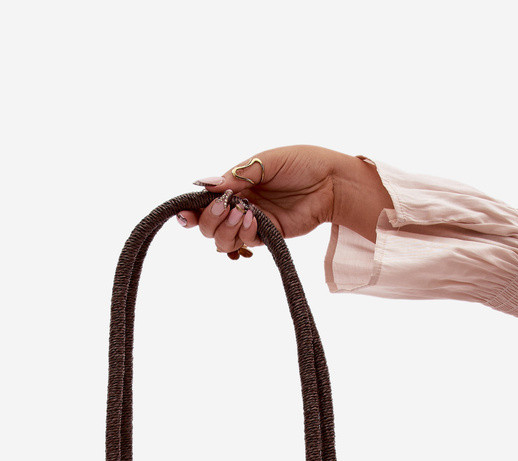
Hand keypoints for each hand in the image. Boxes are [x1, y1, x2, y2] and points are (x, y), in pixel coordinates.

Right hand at [176, 145, 392, 254]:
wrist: (331, 181)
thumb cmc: (302, 163)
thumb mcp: (265, 162)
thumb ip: (236, 176)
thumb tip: (207, 185)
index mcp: (236, 184)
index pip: (205, 202)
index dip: (192, 211)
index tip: (186, 215)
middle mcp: (240, 205)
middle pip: (208, 227)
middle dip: (209, 220)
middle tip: (224, 207)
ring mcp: (253, 222)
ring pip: (223, 240)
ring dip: (226, 230)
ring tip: (243, 214)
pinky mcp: (268, 236)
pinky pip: (245, 242)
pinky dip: (244, 234)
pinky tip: (254, 219)